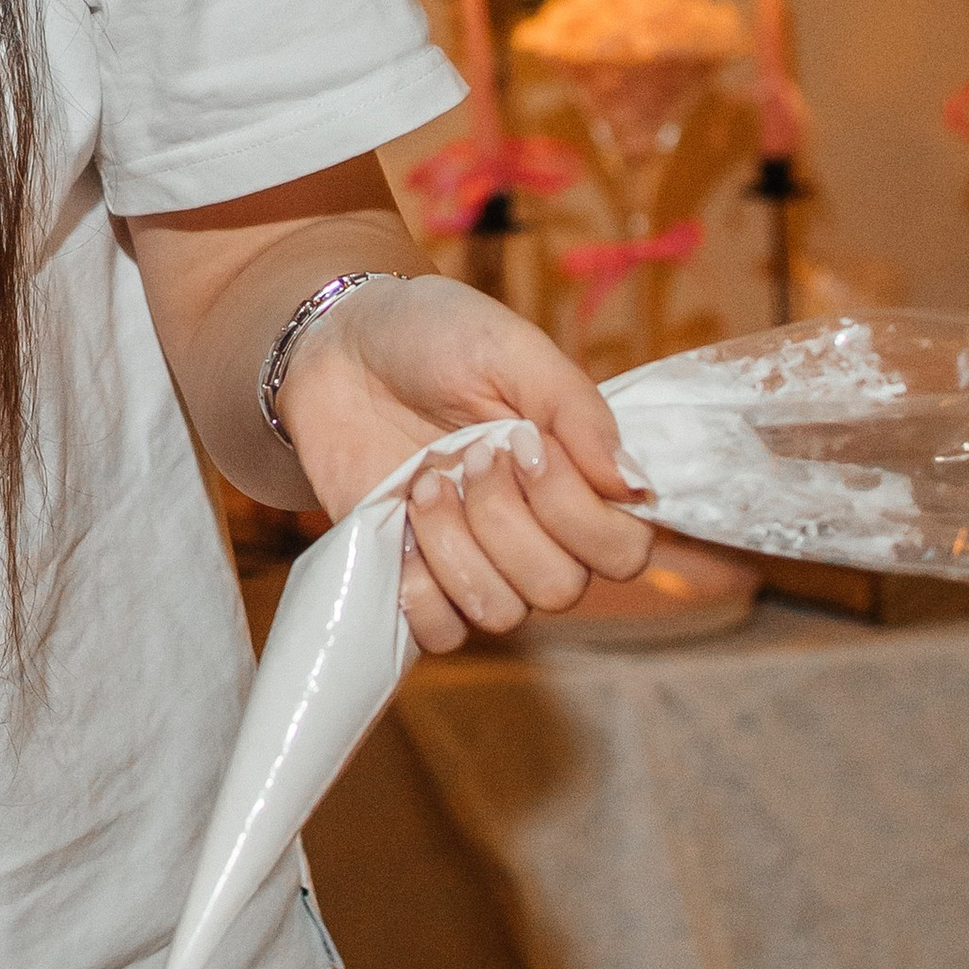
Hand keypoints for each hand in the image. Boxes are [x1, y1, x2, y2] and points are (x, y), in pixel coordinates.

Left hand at [276, 277, 652, 654]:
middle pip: (561, 588)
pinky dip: (418, 588)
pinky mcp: (413, 578)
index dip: (578, 514)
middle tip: (469, 455)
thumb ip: (576, 408)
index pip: (622, 550)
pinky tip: (399, 523)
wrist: (333, 347)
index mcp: (573, 478)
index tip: (526, 445)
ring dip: (458, 548)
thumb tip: (634, 484)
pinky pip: (440, 632)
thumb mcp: (508, 347)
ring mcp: (474, 559)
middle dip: (506, 521)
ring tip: (424, 484)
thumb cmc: (430, 336)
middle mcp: (534, 530)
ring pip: (501, 613)